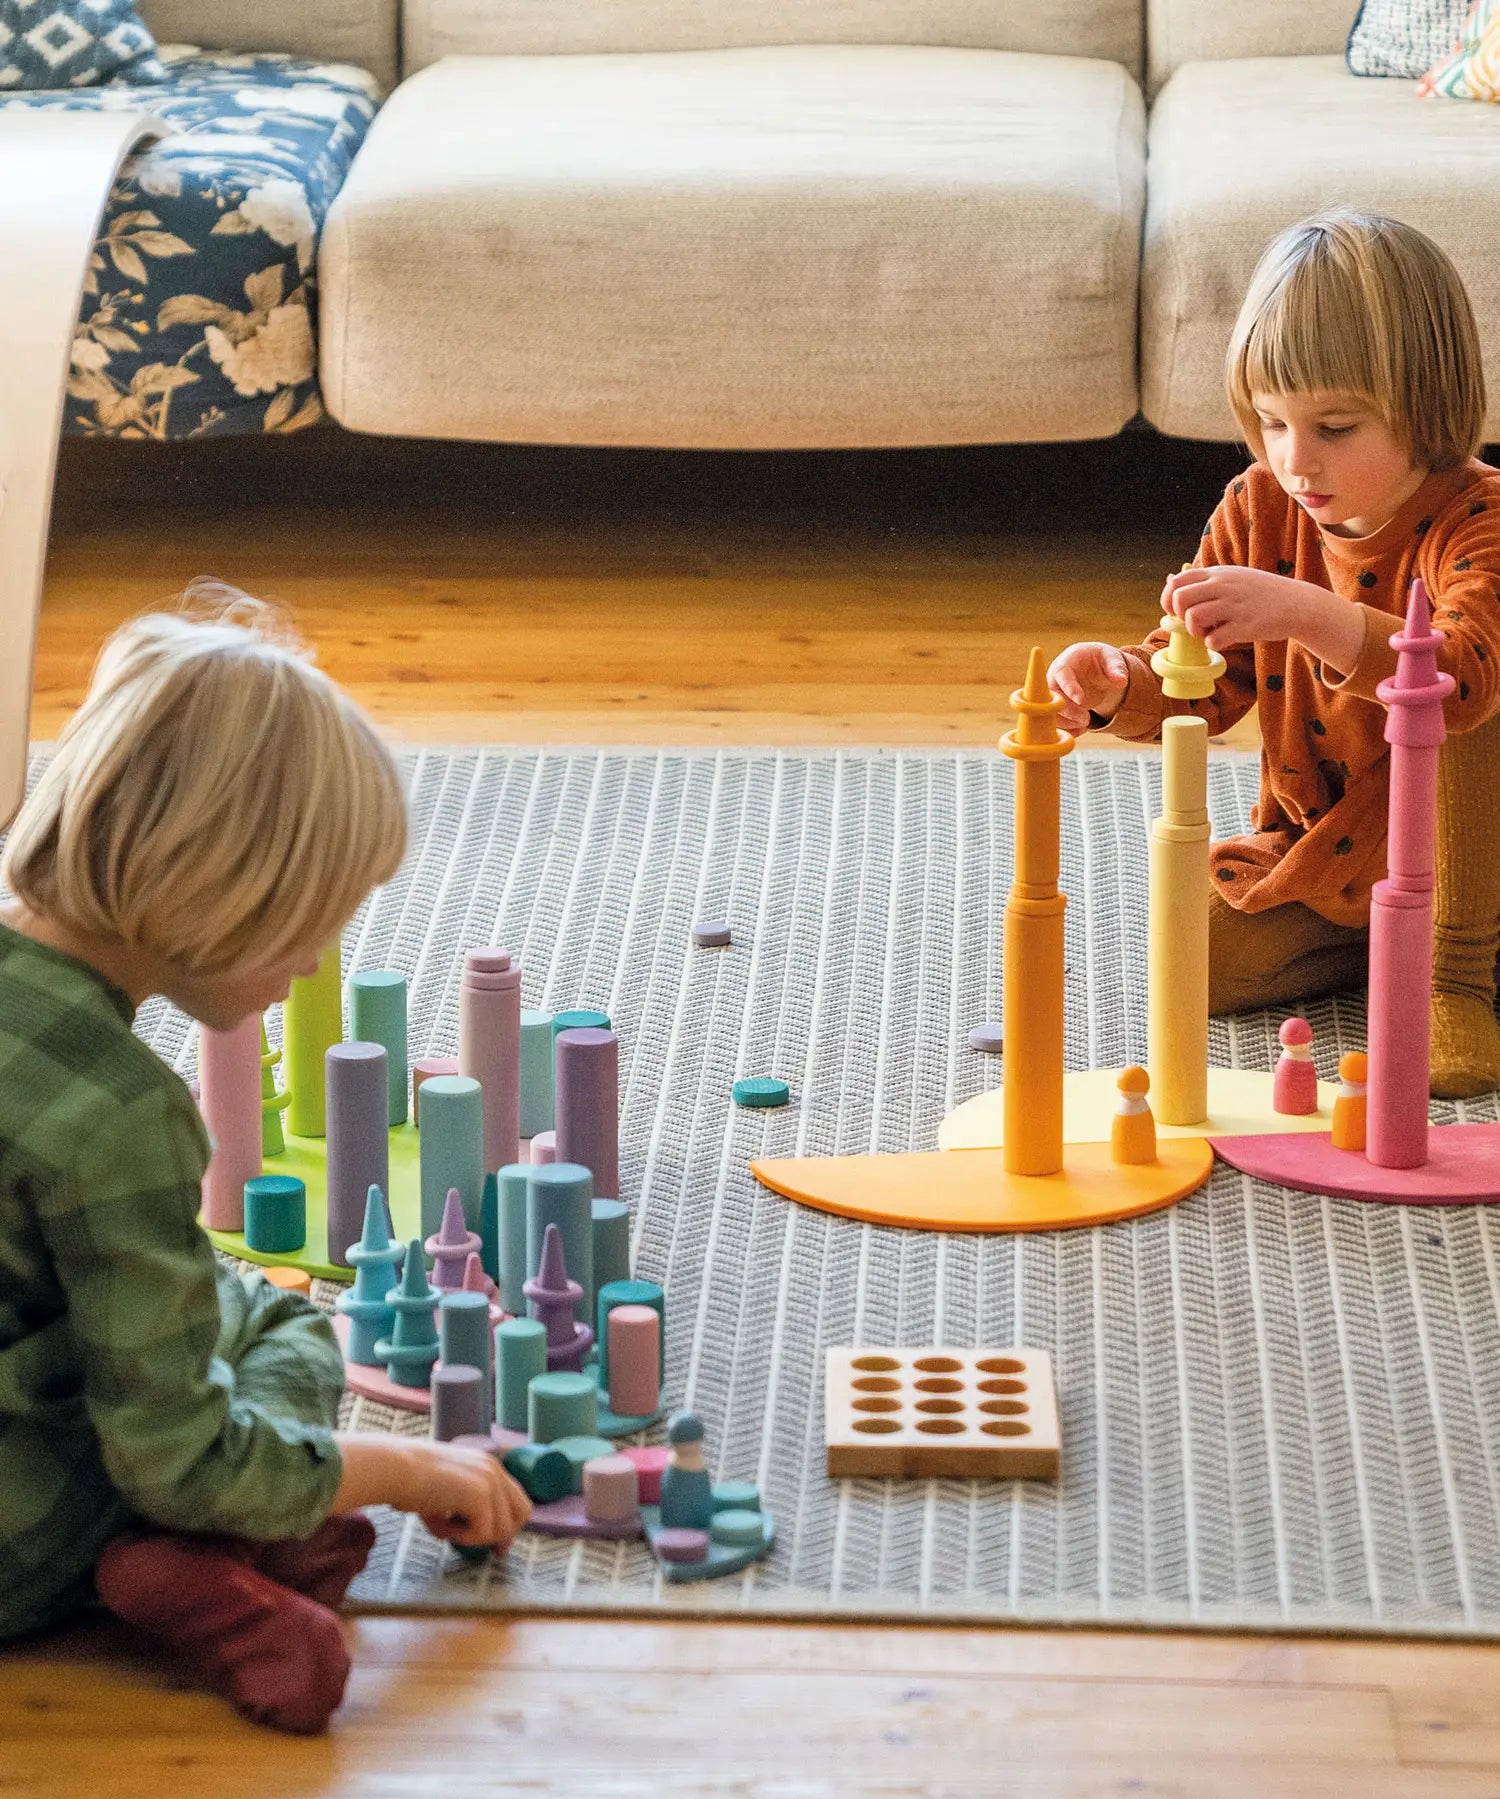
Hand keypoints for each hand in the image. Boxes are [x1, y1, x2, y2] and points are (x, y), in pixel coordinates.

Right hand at [332, 1434, 531, 1548]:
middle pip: (521, 1514)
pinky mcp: (480, 1496)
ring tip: (443, 1525)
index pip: (517, 1500)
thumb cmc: (411, 1483)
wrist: (395, 1469)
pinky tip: (439, 1523)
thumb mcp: (449, 1493)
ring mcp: (490, 1481)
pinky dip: (459, 1537)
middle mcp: (494, 1470)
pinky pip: (482, 1533)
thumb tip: (491, 1541)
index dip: (509, 1526)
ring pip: (500, 1529)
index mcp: (488, 1466)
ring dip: (471, 1537)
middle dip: (502, 1535)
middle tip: (486, 1549)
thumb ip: (471, 1510)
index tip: (498, 1549)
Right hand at [1047, 641, 1128, 733]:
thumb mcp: (1110, 658)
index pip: (1062, 674)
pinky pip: (1055, 721)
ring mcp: (1053, 694)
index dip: (1069, 688)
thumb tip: (1121, 681)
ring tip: (1085, 725)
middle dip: (1068, 710)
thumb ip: (1116, 667)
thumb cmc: (1098, 659)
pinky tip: (1080, 730)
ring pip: (1050, 711)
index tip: (1081, 700)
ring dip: (1066, 722)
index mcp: (1066, 662)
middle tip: (1087, 719)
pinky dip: (1066, 729)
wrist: (1091, 665)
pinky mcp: (1055, 706)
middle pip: (1052, 696)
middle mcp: (1054, 678)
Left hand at [1163, 566, 1331, 656]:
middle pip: (1181, 599)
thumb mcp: (1232, 576)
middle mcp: (1224, 586)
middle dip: (1180, 616)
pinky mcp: (1245, 626)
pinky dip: (1213, 644)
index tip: (1176, 612)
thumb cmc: (1260, 593)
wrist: (1298, 603)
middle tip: (1195, 623)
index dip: (1169, 599)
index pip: (1178, 581)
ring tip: (1209, 632)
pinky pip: (1213, 639)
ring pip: (1194, 618)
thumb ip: (1202, 580)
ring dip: (1195, 632)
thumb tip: (1170, 579)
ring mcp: (1235, 606)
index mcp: (1218, 574)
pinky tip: (1224, 640)